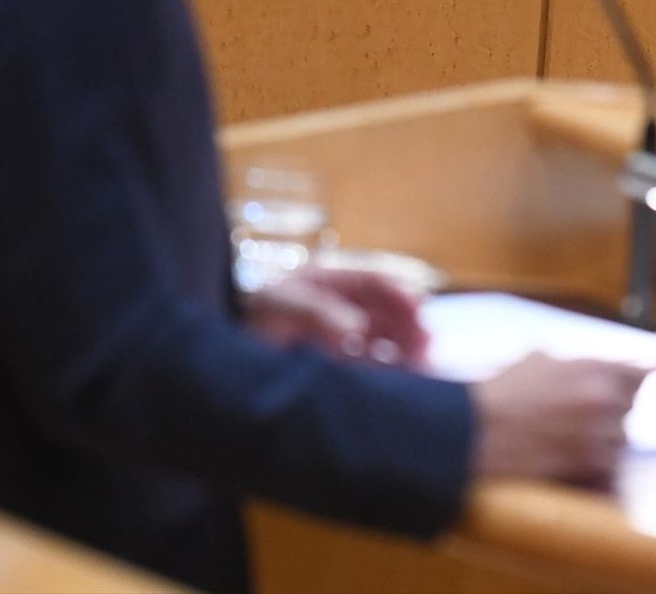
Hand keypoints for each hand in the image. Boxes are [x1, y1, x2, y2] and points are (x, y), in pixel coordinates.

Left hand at [244, 266, 428, 366]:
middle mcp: (341, 305)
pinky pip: (376, 363)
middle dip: (410, 322)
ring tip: (425, 359)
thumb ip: (316, 313)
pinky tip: (408, 375)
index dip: (398, 292)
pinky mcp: (343, 364)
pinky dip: (393, 368)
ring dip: (407, 345)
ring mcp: (343, 334)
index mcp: (328, 281)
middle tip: (428, 339)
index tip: (419, 307)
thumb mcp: (279, 307)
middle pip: (386, 309)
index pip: (373, 280)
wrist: (226, 366)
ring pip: (387, 336)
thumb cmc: (253, 324)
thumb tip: (355, 329)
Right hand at [472, 352, 647, 481]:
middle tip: (587, 414)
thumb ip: (573, 362)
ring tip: (571, 438)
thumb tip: (592, 364)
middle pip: (630, 406)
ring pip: (621, 438)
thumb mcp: (538, 360)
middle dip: (613, 409)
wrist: (478, 433)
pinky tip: (571, 457)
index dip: (637, 378)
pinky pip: (609, 465)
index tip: (636, 383)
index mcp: (594, 368)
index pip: (641, 372)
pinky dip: (596, 463)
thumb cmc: (503, 393)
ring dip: (604, 438)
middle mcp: (604, 398)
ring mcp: (600, 433)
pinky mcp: (591, 464)